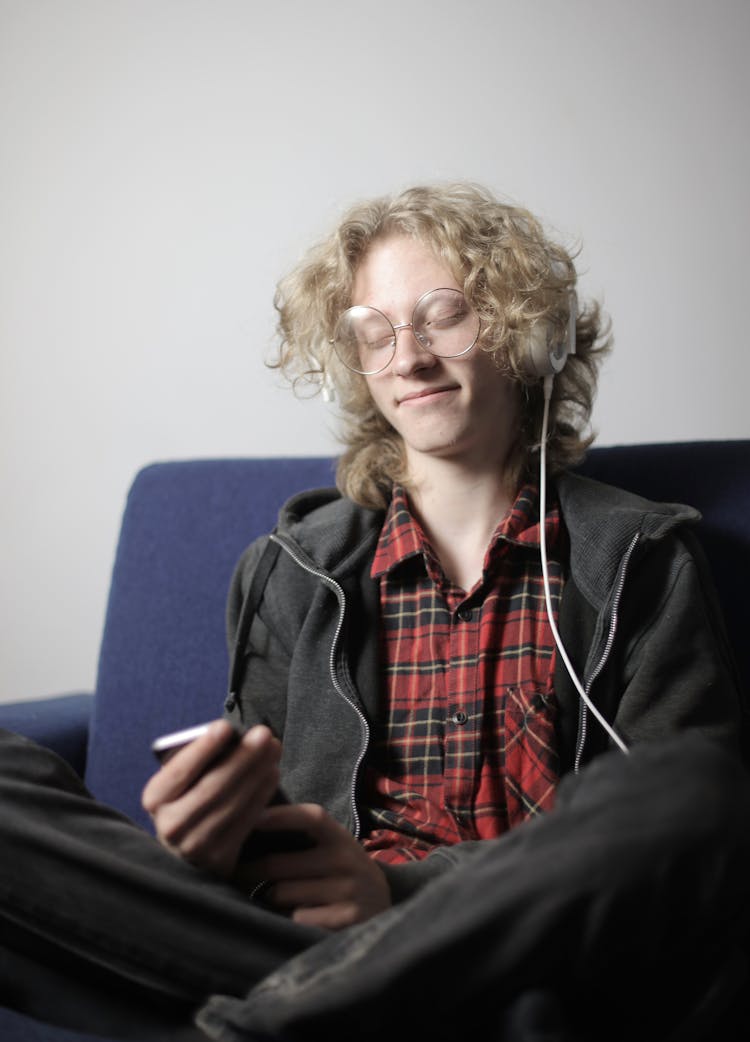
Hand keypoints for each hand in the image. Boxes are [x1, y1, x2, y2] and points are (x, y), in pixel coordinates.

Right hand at [142, 720, 280, 876]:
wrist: (187, 854)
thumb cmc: (189, 800)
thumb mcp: (181, 782)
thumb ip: (199, 762)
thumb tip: (233, 738)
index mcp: (155, 798)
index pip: (180, 771)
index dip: (203, 749)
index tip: (224, 726)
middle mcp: (170, 825)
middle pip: (212, 787)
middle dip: (241, 757)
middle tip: (263, 733)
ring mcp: (195, 846)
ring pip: (232, 803)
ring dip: (257, 773)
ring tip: (273, 749)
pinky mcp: (219, 859)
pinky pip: (245, 821)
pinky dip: (262, 794)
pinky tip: (272, 773)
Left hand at [243, 803, 391, 929]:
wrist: (385, 914)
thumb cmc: (343, 876)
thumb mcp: (335, 851)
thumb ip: (305, 838)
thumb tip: (251, 826)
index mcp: (342, 838)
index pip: (312, 817)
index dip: (280, 815)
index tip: (251, 818)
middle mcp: (347, 861)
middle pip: (279, 864)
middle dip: (248, 871)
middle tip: (232, 875)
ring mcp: (348, 891)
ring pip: (282, 894)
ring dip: (267, 898)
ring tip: (268, 898)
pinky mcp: (345, 920)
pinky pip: (295, 919)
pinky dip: (287, 920)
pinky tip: (292, 920)